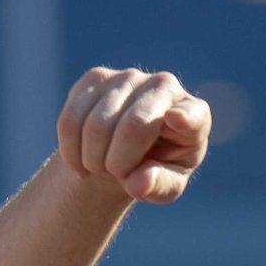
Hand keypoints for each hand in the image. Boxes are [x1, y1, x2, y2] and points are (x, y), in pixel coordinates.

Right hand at [55, 68, 209, 205]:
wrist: (124, 151)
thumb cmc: (154, 171)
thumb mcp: (164, 187)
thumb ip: (157, 187)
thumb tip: (138, 183)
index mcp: (194, 116)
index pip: (191, 115)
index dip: (184, 117)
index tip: (177, 120)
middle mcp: (165, 87)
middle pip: (133, 126)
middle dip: (117, 163)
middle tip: (116, 176)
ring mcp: (130, 77)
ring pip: (96, 124)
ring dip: (93, 160)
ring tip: (101, 168)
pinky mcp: (97, 77)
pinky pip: (71, 119)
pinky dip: (71, 151)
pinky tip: (81, 162)